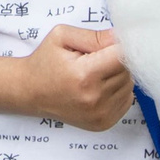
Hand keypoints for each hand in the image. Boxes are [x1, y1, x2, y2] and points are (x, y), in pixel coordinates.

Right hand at [17, 24, 133, 129]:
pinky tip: (98, 86)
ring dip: (118, 75)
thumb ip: (95, 35)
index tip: (108, 43)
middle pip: (127, 70)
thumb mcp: (62, 37)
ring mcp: (101, 115)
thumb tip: (123, 36)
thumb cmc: (45, 61)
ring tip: (94, 73)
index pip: (123, 56)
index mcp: (85, 75)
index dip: (119, 45)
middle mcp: (95, 99)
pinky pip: (126, 100)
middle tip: (94, 58)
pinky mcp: (104, 123)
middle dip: (116, 60)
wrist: (31, 92)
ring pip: (129, 85)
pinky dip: (117, 90)